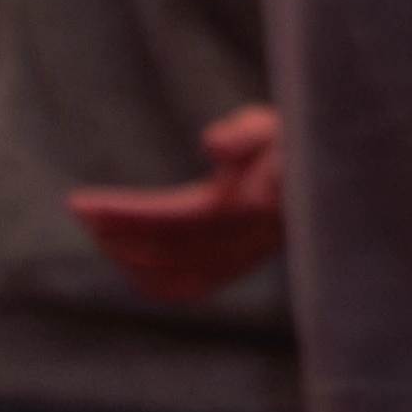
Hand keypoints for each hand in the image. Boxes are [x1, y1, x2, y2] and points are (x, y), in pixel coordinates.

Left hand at [70, 106, 283, 302]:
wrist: (331, 175)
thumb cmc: (296, 142)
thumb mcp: (276, 124)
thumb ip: (245, 132)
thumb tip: (210, 141)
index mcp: (239, 208)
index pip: (165, 218)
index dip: (121, 213)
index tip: (81, 202)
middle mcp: (237, 242)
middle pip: (161, 250)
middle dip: (115, 233)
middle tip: (81, 211)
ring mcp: (239, 260)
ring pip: (172, 276)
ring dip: (129, 259)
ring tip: (101, 234)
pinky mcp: (241, 266)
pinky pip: (191, 287)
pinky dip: (157, 283)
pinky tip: (136, 270)